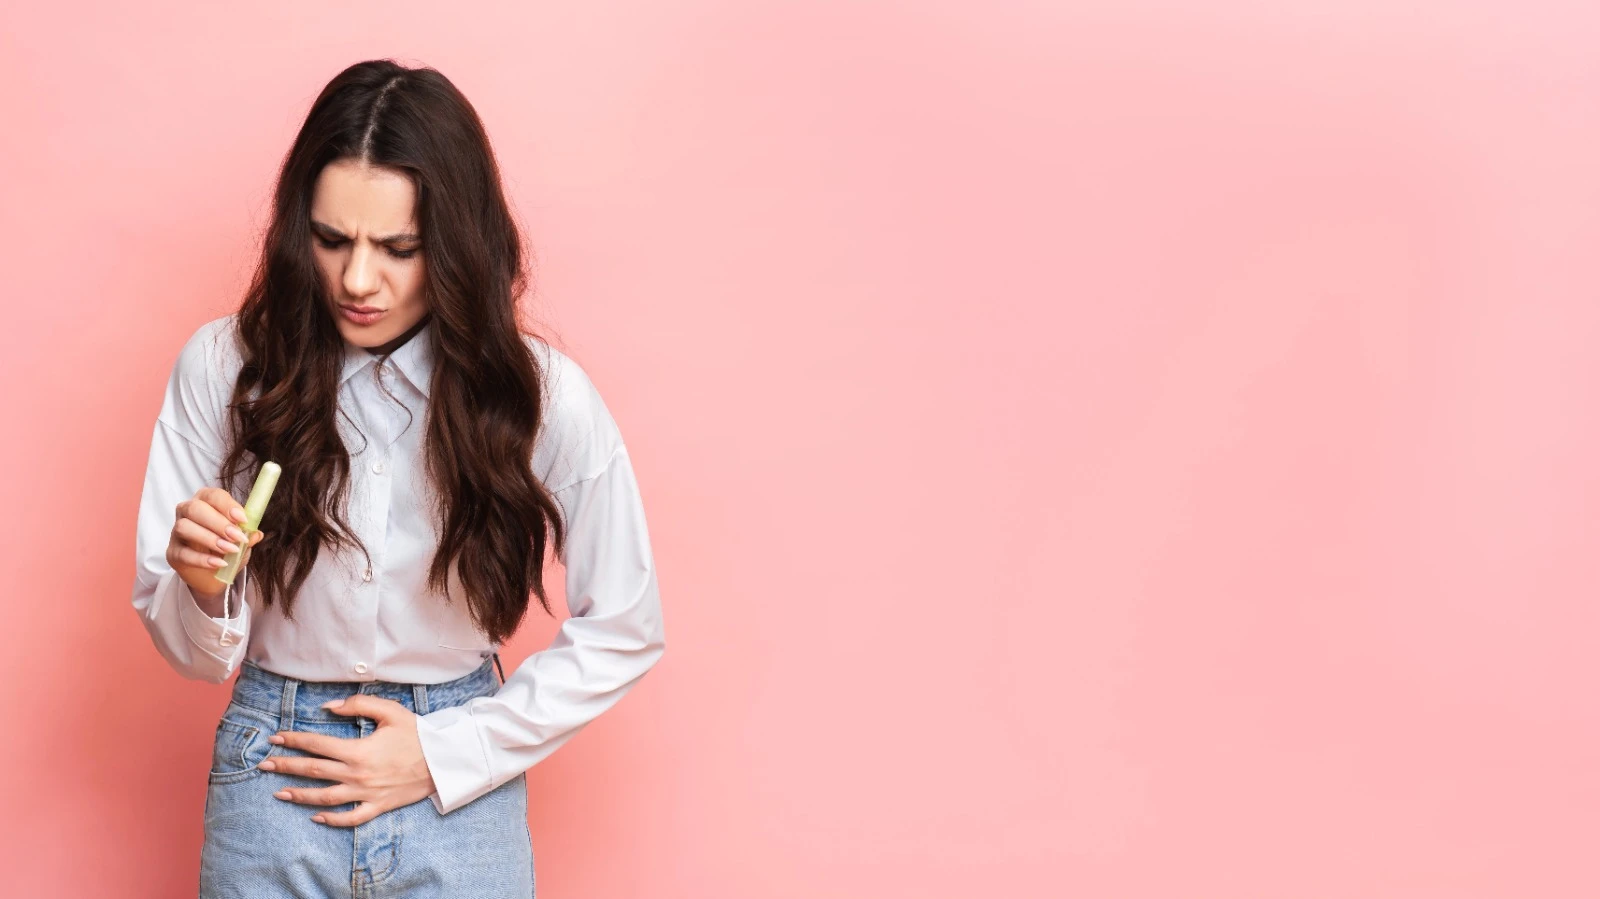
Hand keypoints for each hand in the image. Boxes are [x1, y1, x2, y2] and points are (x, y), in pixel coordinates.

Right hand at [167, 486, 264, 599]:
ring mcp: (176, 532)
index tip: (243, 519)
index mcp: (205, 502)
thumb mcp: (241, 541)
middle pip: (195, 508)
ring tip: (230, 550)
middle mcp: (187, 512)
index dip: (227, 505)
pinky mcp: (172, 552)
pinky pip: (182, 553)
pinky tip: (219, 563)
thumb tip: (256, 534)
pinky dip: (202, 559)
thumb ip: (248, 535)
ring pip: (184, 527)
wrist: (212, 574)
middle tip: (237, 537)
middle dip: (218, 522)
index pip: (212, 495)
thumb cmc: (226, 549)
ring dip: (210, 539)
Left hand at [258, 694, 437, 826]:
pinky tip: (315, 816)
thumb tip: (328, 708)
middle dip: (286, 766)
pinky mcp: (378, 806)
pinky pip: (351, 818)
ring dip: (300, 795)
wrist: (443, 760)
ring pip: (325, 797)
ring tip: (279, 792)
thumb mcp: (391, 711)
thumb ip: (358, 705)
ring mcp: (366, 793)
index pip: (317, 744)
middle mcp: (357, 774)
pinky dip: (332, 820)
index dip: (294, 740)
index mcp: (358, 750)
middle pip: (314, 771)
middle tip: (265, 765)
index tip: (276, 738)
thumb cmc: (417, 734)